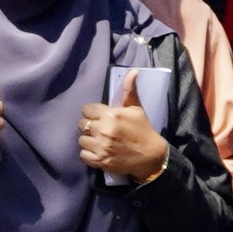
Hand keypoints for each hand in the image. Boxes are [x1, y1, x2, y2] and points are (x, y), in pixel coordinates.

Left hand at [73, 70, 163, 185]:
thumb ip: (129, 90)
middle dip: (89, 125)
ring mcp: (101, 147)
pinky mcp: (99, 161)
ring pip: (81, 140)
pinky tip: (98, 151)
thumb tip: (133, 71)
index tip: (100, 116)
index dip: (93, 112)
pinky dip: (88, 154)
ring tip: (99, 141)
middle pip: (82, 124)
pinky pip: (83, 155)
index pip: (87, 109)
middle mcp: (103, 130)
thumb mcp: (136, 108)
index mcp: (111, 115)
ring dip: (88, 140)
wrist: (151, 156)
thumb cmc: (143, 130)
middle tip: (99, 129)